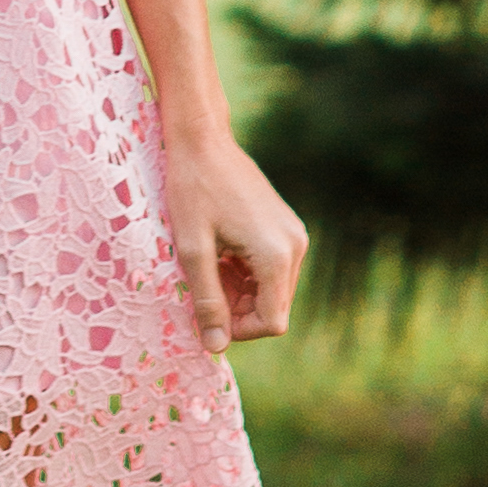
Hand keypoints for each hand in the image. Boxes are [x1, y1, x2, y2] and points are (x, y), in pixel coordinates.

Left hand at [161, 122, 307, 353]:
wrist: (203, 139)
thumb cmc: (192, 190)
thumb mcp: (193, 249)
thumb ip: (208, 300)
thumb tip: (216, 347)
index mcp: (276, 255)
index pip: (272, 323)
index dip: (238, 329)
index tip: (206, 312)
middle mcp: (295, 247)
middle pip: (274, 309)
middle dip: (238, 310)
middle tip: (202, 286)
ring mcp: (294, 235)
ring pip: (273, 291)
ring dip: (241, 292)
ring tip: (209, 266)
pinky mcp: (286, 227)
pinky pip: (272, 270)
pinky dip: (247, 274)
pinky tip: (221, 254)